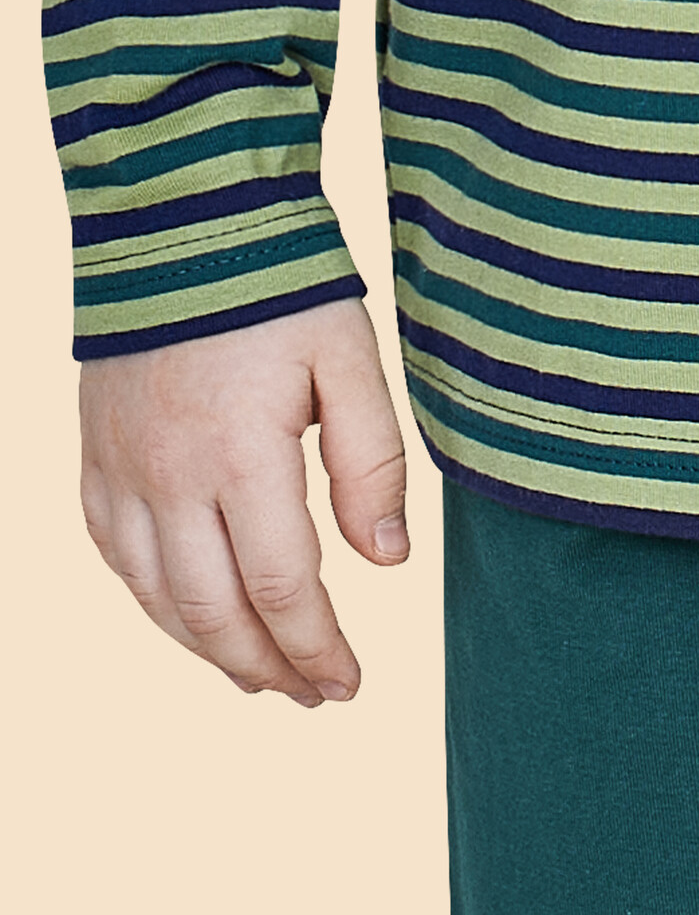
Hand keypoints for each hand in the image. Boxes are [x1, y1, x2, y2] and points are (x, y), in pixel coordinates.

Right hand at [77, 296, 408, 708]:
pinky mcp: (94, 452)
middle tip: (314, 695)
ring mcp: (121, 467)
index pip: (284, 590)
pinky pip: (112, 551)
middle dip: (270, 668)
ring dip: (209, 650)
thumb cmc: (280, 287)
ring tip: (256, 677)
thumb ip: (374, 465)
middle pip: (216, 612)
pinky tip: (185, 613)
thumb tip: (386, 563)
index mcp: (242, 455)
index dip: (318, 649)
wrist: (182, 219)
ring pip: (155, 597)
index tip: (350, 683)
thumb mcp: (352, 363)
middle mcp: (169, 475)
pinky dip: (151, 599)